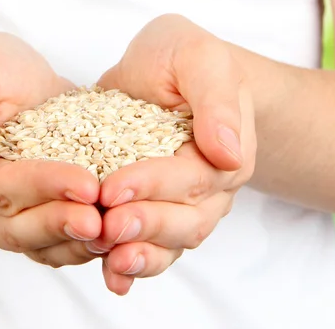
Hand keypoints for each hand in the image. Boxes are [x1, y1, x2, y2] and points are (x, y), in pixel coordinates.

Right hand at [0, 32, 101, 266]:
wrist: (5, 83)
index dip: (44, 187)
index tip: (86, 184)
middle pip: (18, 226)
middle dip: (62, 222)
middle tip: (101, 219)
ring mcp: (1, 222)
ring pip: (38, 244)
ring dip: (75, 242)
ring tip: (113, 233)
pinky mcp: (32, 222)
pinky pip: (55, 246)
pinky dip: (82, 246)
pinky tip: (113, 238)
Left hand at [92, 14, 256, 294]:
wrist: (169, 70)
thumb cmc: (183, 58)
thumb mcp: (198, 58)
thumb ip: (216, 99)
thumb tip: (228, 152)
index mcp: (225, 151)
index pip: (192, 177)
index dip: (153, 185)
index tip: (112, 188)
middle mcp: (210, 186)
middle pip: (185, 220)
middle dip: (145, 225)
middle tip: (106, 226)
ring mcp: (184, 203)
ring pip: (170, 242)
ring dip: (140, 253)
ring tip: (109, 260)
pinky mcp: (155, 208)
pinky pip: (151, 245)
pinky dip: (133, 264)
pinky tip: (111, 276)